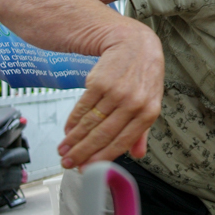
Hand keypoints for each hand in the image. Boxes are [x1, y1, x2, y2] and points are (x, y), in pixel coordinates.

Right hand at [59, 27, 164, 169]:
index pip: (122, 142)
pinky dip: (72, 121)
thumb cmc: (144, 76)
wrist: (135, 44)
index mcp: (149, 112)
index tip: (87, 169)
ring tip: (63, 150)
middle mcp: (134, 103)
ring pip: (90, 123)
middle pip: (102, 134)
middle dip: (82, 153)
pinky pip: (83, 107)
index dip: (102, 158)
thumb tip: (137, 155)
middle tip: (68, 163)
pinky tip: (67, 131)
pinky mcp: (99, 82)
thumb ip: (142, 130)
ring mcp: (117, 92)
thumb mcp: (150, 101)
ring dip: (73, 139)